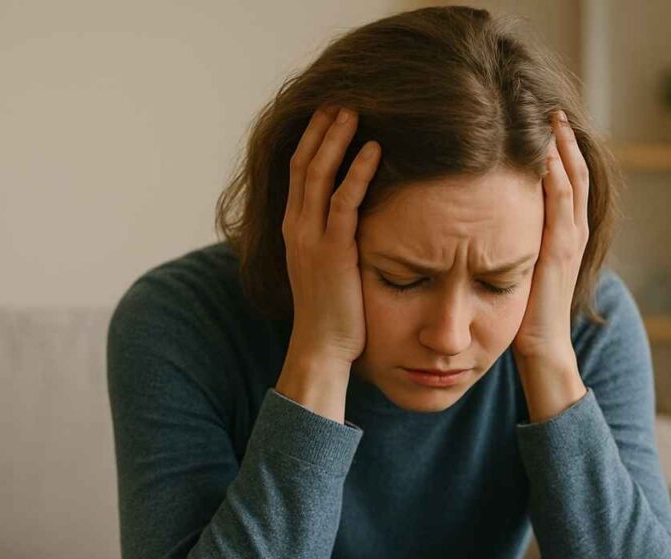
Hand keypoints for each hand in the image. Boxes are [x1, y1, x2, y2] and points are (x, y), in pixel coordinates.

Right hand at [282, 105, 380, 365]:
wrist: (322, 349)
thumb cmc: (333, 314)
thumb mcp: (327, 268)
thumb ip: (333, 239)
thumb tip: (354, 220)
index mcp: (294, 229)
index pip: (300, 172)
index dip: (314, 140)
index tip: (332, 114)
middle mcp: (296, 227)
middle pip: (305, 163)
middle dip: (322, 128)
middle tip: (343, 98)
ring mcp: (311, 238)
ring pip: (319, 174)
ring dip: (337, 139)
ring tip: (356, 110)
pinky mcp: (333, 251)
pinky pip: (345, 201)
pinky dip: (359, 172)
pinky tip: (375, 149)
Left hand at [512, 109, 589, 363]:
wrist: (542, 349)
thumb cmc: (526, 314)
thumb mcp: (521, 267)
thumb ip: (517, 242)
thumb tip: (494, 221)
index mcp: (565, 235)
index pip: (567, 182)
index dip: (560, 152)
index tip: (545, 124)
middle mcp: (573, 232)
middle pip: (576, 172)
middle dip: (564, 141)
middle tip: (552, 109)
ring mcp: (570, 240)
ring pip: (572, 181)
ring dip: (562, 149)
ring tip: (551, 119)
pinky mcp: (559, 250)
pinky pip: (561, 202)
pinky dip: (556, 175)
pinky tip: (544, 153)